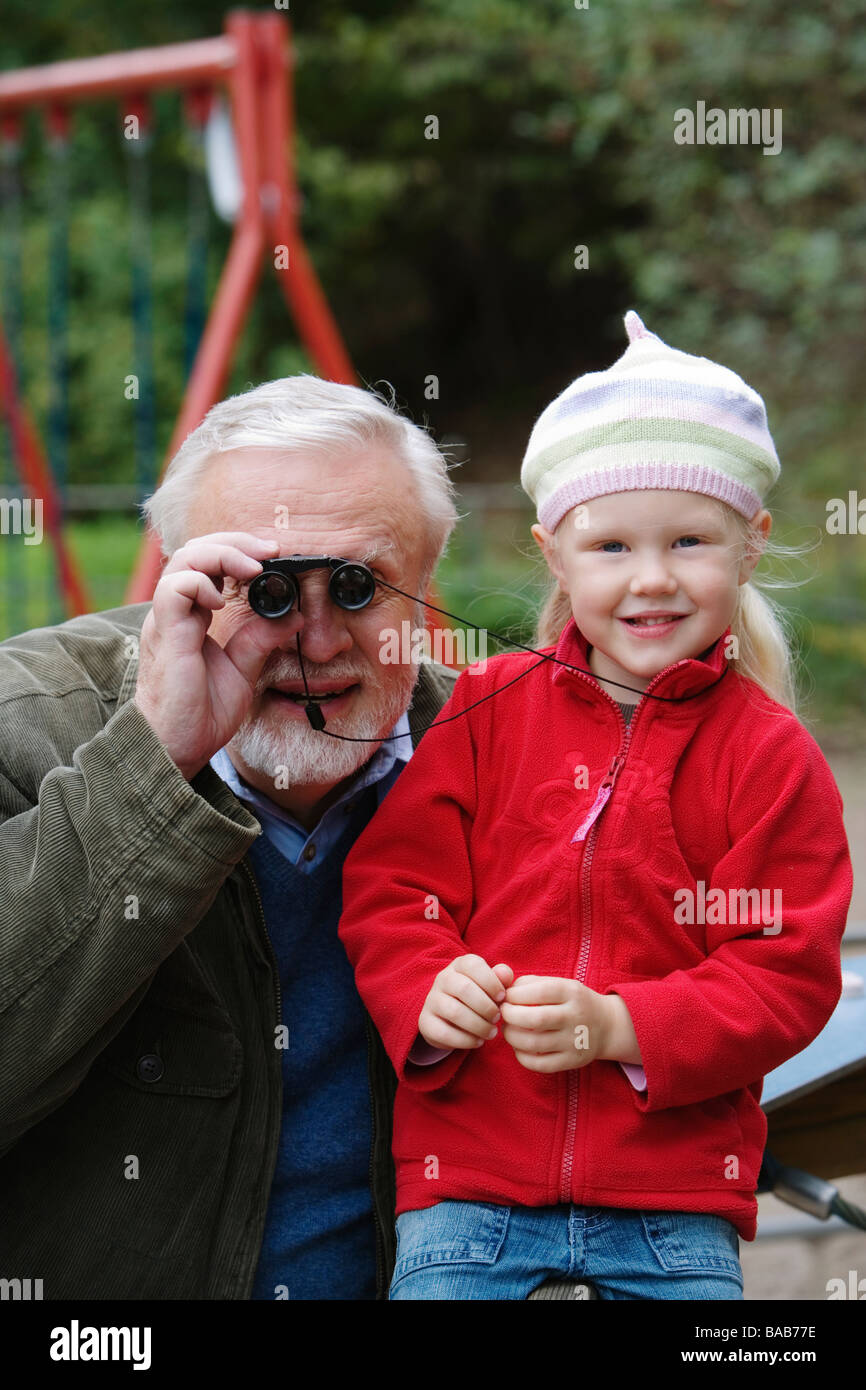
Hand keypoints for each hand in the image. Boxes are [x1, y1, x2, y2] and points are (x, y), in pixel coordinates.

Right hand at [133, 532, 289, 779]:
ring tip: (252, 568)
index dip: (238, 551)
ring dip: (221, 553)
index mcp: (191, 616)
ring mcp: (167, 620)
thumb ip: (261, 639)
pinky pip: (174, 588)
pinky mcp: (166, 634)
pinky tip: (221, 600)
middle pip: (195, 550)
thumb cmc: (199, 713)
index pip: (208, 563)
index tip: (274, 556)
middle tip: (270, 550)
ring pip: (183, 559)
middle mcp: (175, 612)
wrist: (175, 747)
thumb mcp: (242, 670)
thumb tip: (293, 615)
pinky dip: (200, 583)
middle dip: (235, 542)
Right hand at [418, 955, 514, 1050]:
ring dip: (479, 1025)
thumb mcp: (491, 985)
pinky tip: (478, 1041)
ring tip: (491, 1032)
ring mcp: (431, 1000)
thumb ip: (501, 978)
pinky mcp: (426, 1022)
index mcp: (459, 965)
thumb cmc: (479, 996)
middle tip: (497, 1018)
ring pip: (455, 1012)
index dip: (491, 982)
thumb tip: (505, 974)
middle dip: (486, 1006)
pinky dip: (466, 1040)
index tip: (502, 998)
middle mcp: (442, 979)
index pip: (473, 965)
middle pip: (464, 989)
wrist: (450, 1017)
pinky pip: (445, 1033)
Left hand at [500, 975, 616, 1072]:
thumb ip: (530, 983)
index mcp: (571, 992)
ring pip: (534, 1044)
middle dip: (510, 1016)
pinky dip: (521, 1056)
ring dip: (512, 1036)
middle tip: (504, 1013)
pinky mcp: (572, 1061)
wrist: (606, 1026)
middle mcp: (575, 1017)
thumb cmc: (571, 1002)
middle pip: (534, 1019)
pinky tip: (519, 1047)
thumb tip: (503, 990)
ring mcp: (574, 1041)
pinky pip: (539, 1065)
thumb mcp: (559, 984)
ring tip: (509, 1029)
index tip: (507, 997)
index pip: (538, 992)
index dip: (515, 995)